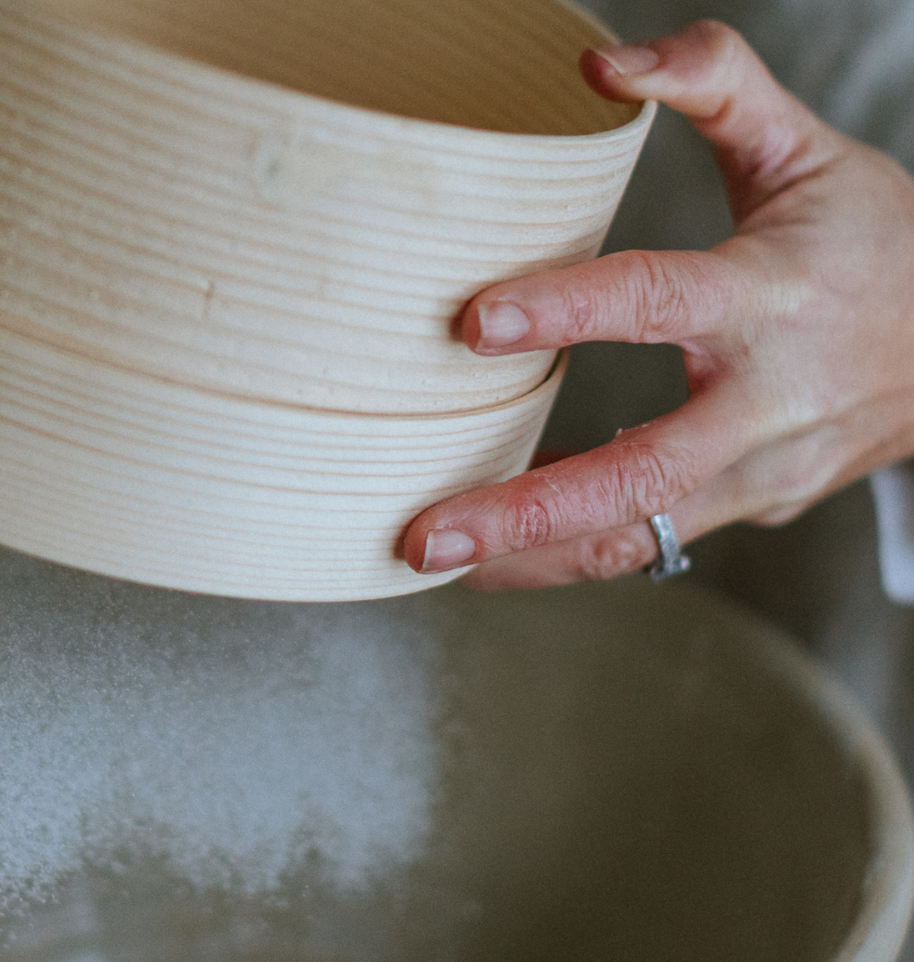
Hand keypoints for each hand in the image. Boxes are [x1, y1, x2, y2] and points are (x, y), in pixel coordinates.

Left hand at [403, 20, 913, 589]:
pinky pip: (653, 543)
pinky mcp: (756, 508)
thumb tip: (603, 64)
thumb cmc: (870, 242)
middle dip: (528, 511)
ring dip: (532, 559)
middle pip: (644, 474)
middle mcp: (770, 401)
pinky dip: (569, 557)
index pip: (658, 300)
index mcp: (773, 296)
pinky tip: (498, 559)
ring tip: (437, 561)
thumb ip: (717, 82)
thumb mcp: (805, 150)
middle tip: (427, 532)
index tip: (470, 322)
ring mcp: (766, 470)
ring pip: (641, 535)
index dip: (565, 309)